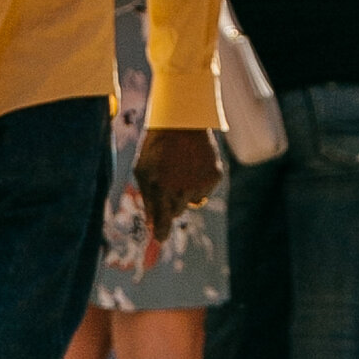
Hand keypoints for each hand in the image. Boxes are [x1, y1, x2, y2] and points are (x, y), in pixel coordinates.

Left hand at [136, 126, 221, 251]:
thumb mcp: (143, 170)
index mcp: (162, 190)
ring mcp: (201, 184)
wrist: (183, 120)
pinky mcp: (215, 176)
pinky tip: (193, 163)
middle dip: (171, 204)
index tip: (160, 238)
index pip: (163, 222)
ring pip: (193, 201)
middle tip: (167, 185)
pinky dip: (200, 181)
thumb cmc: (156, 146)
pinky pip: (206, 189)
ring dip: (186, 193)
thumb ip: (147, 199)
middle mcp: (183, 190)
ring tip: (180, 169)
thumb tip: (151, 223)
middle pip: (177, 212)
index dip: (161, 232)